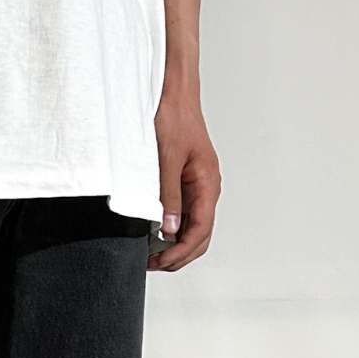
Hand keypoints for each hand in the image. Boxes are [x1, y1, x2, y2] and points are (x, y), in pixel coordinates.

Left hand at [151, 90, 221, 271]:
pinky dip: (171, 229)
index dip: (181, 252)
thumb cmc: (173, 117)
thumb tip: (170, 230)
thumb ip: (168, 195)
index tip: (159, 262)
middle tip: (151, 264)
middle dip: (178, 255)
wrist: (173, 93)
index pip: (200, 230)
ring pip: (192, 228)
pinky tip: (153, 234)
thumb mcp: (166, 158)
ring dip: (174, 245)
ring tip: (150, 254)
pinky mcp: (185, 182)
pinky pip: (183, 214)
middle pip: (200, 235)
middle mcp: (206, 188)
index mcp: (207, 183)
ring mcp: (197, 186)